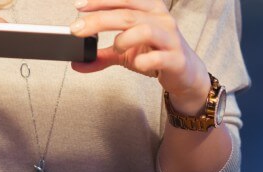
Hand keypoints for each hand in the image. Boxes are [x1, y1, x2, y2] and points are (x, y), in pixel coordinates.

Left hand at [70, 0, 209, 112]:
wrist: (185, 73)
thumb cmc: (156, 54)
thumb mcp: (125, 53)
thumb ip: (102, 56)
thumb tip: (77, 63)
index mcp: (149, 9)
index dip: (100, 0)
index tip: (78, 6)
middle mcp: (160, 19)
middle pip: (127, 14)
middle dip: (99, 20)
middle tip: (77, 29)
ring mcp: (170, 38)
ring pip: (145, 29)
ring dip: (124, 39)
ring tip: (115, 48)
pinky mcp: (176, 59)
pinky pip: (159, 57)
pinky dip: (143, 61)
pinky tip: (136, 63)